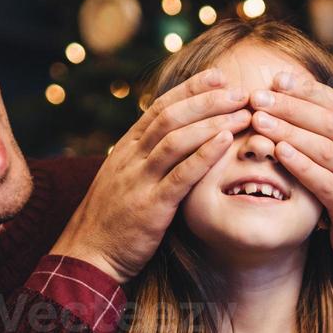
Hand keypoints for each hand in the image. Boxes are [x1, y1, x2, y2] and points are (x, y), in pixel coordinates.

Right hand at [51, 69, 249, 284]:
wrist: (88, 255)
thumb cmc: (113, 220)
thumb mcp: (124, 179)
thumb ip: (146, 158)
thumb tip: (174, 139)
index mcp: (126, 148)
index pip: (160, 106)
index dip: (191, 89)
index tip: (220, 77)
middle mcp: (131, 157)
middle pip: (171, 116)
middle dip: (208, 100)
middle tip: (241, 92)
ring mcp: (139, 180)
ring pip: (176, 139)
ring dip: (213, 123)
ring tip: (243, 115)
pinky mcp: (151, 206)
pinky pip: (180, 175)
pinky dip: (204, 156)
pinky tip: (226, 143)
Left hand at [247, 61, 332, 305]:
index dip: (305, 89)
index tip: (274, 78)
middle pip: (329, 122)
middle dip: (290, 107)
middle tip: (257, 96)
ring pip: (326, 149)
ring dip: (290, 132)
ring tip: (259, 120)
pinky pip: (326, 183)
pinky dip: (302, 166)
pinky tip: (279, 153)